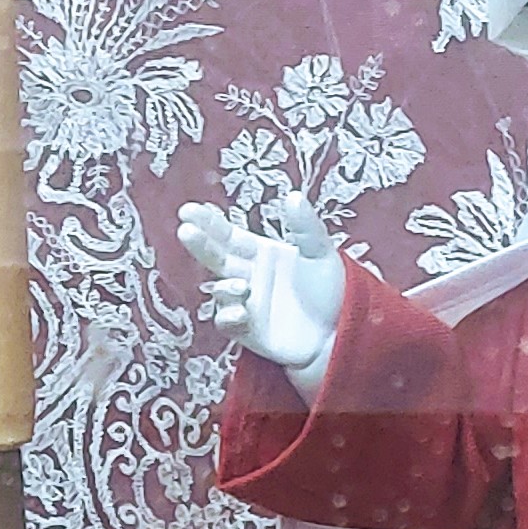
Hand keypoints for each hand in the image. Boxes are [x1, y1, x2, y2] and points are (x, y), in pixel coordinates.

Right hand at [177, 195, 346, 385]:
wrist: (341, 332)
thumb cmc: (332, 291)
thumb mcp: (321, 253)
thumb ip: (306, 227)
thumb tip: (293, 196)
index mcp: (261, 253)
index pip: (228, 234)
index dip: (209, 222)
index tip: (189, 210)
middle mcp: (248, 276)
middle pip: (217, 258)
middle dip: (200, 244)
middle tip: (186, 231)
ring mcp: (246, 304)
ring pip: (221, 292)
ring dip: (225, 287)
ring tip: (242, 286)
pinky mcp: (248, 331)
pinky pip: (228, 323)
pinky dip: (229, 317)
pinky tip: (242, 312)